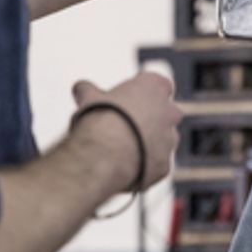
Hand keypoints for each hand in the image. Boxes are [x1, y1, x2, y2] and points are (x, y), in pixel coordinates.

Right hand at [70, 73, 180, 189]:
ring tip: (121, 150)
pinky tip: (124, 167)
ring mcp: (170, 140)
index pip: (157, 84)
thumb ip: (88, 90)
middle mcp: (169, 111)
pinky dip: (144, 166)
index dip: (140, 94)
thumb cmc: (100, 121)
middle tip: (124, 126)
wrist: (105, 155)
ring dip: (148, 144)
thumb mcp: (88, 97)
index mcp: (155, 86)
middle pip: (164, 113)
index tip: (125, 102)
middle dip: (149, 119)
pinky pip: (156, 164)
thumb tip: (81, 88)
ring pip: (163, 141)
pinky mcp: (165, 166)